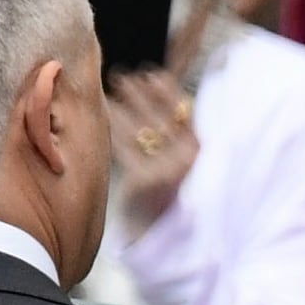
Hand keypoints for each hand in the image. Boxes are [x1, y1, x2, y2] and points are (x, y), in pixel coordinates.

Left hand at [109, 64, 200, 230]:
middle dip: (139, 94)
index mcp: (199, 150)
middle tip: (120, 77)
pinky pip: (125, 147)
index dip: (166, 91)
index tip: (149, 75)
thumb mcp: (178, 157)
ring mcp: (166, 170)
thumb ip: (175, 128)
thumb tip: (163, 89)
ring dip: (122, 106)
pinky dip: (114, 128)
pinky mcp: (145, 180)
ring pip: (140, 129)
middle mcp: (187, 159)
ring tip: (109, 92)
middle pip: (159, 117)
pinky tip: (104, 115)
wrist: (158, 229)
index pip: (184, 112)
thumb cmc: (166, 187)